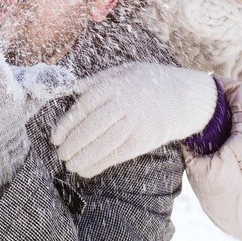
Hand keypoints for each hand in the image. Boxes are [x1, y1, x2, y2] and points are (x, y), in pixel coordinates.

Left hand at [51, 62, 216, 177]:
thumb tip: (74, 88)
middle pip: (92, 126)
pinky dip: (100, 164)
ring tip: (70, 165)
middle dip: (73, 143)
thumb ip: (99, 79)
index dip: (67, 124)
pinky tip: (87, 170)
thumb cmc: (150, 81)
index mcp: (116, 84)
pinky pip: (119, 154)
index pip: (84, 105)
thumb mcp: (126, 71)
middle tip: (60, 154)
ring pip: (105, 143)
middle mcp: (125, 103)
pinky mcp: (146, 139)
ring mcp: (136, 122)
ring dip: (84, 157)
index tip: (55, 137)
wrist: (186, 96)